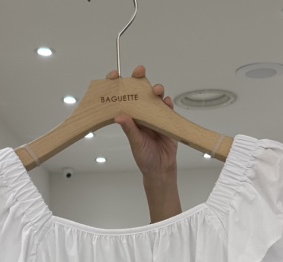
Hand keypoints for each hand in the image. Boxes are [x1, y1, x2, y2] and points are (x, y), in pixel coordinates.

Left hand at [108, 65, 181, 221]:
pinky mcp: (166, 120)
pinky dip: (167, 103)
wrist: (161, 169)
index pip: (122, 97)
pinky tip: (166, 102)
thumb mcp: (135, 143)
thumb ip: (129, 129)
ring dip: (156, 90)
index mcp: (130, 117)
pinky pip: (167, 108)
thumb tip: (119, 117)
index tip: (115, 74)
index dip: (118, 84)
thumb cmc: (145, 158)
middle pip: (139, 91)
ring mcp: (154, 116)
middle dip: (139, 78)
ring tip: (156, 91)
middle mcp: (141, 114)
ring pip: (154, 97)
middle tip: (140, 71)